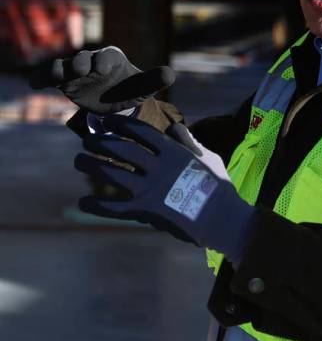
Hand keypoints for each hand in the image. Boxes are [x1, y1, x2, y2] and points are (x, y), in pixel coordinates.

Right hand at [29, 46, 174, 113]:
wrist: (113, 101)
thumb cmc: (129, 89)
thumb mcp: (142, 87)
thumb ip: (153, 80)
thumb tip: (170, 74)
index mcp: (112, 58)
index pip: (108, 56)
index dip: (104, 61)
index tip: (102, 69)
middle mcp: (91, 61)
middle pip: (83, 58)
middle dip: (81, 63)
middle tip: (80, 70)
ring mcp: (75, 71)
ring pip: (64, 67)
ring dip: (59, 70)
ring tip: (56, 78)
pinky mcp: (63, 82)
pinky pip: (50, 78)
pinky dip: (41, 79)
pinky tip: (33, 84)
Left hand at [74, 116, 255, 260]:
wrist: (222, 219)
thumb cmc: (218, 186)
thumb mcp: (207, 157)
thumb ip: (188, 142)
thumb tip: (174, 126)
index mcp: (173, 151)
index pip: (141, 131)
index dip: (121, 124)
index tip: (108, 121)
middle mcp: (158, 167)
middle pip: (121, 150)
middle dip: (101, 142)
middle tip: (87, 139)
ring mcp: (150, 190)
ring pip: (113, 174)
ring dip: (92, 166)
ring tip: (79, 160)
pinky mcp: (146, 211)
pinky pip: (115, 208)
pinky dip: (97, 206)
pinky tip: (83, 202)